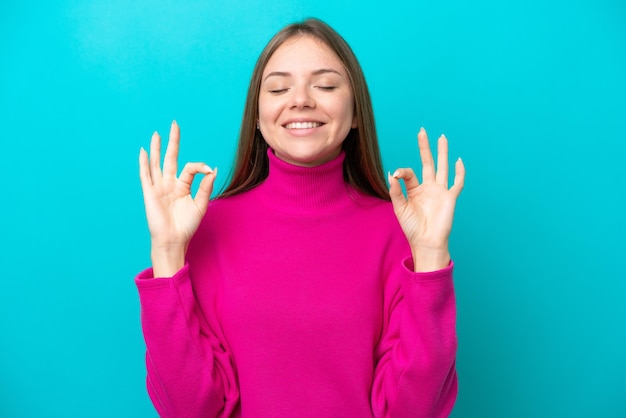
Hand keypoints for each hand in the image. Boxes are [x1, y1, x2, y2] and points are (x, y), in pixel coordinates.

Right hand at [139, 121, 217, 275]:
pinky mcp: (150, 193)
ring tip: (157, 134)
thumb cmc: (186, 226)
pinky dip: (144, 163)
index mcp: (182, 186)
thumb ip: (206, 186)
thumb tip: (213, 169)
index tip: (209, 170)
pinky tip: (143, 151)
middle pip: (171, 158)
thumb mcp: (200, 204)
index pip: (190, 168)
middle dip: (173, 141)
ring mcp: (158, 187)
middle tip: (175, 124)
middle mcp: (169, 184)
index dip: (200, 166)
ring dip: (156, 148)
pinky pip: (146, 175)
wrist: (174, 240)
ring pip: (157, 163)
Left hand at [388, 128, 464, 271]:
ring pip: (442, 167)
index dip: (403, 171)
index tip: (397, 175)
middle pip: (427, 163)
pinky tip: (458, 160)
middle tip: (422, 131)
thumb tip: (392, 174)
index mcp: (415, 190)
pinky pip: (457, 183)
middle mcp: (428, 188)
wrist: (426, 242)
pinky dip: (459, 172)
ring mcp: (440, 191)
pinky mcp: (450, 198)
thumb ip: (396, 191)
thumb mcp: (400, 208)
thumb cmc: (412, 228)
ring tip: (442, 137)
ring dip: (442, 153)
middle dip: (425, 147)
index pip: (409, 173)